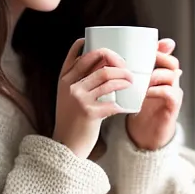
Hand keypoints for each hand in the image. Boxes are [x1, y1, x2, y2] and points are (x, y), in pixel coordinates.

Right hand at [53, 39, 133, 158]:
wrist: (66, 147)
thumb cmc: (71, 121)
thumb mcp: (67, 98)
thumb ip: (80, 82)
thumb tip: (106, 67)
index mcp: (64, 79)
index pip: (77, 54)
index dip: (94, 46)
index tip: (107, 47)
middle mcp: (69, 85)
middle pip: (96, 59)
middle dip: (116, 59)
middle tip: (126, 67)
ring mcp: (78, 98)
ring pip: (107, 77)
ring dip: (123, 77)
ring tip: (131, 81)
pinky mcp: (89, 113)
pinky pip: (113, 102)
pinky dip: (123, 103)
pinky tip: (128, 105)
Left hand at [126, 38, 182, 150]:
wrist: (144, 133)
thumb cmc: (138, 107)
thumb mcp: (131, 86)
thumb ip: (126, 72)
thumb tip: (110, 56)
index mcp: (161, 72)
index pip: (165, 53)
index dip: (158, 48)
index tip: (145, 47)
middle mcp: (170, 80)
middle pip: (172, 62)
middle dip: (158, 58)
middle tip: (142, 62)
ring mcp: (173, 92)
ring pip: (173, 75)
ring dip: (155, 74)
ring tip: (141, 78)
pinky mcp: (173, 106)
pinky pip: (171, 93)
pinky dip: (158, 91)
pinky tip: (145, 93)